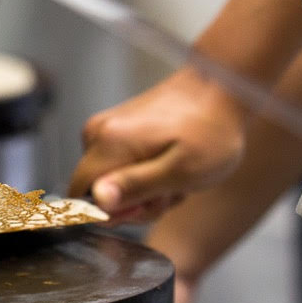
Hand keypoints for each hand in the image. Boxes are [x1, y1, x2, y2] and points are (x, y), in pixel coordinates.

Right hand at [69, 68, 246, 221]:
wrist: (222, 88)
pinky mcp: (117, 128)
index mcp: (109, 142)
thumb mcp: (181, 170)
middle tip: (171, 191)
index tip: (148, 203)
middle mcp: (98, 133)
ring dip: (145, 191)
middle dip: (134, 203)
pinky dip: (146, 175)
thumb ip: (135, 186)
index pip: (79, 197)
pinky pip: (119, 167)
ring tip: (176, 177)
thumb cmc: (210, 130)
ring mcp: (106, 128)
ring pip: (110, 182)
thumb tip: (97, 201)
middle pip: (96, 192)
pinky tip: (171, 166)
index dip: (112, 214)